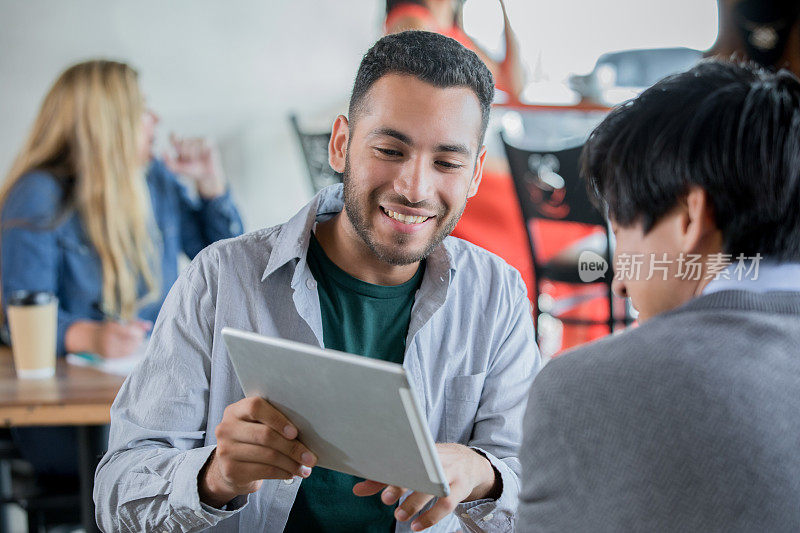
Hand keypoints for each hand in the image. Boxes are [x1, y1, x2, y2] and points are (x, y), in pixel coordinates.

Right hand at [64, 319, 150, 358]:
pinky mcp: (108, 357)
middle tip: (140, 336)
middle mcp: (108, 340)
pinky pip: (125, 355)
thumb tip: (149, 325)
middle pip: (132, 342)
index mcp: (111, 328)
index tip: (141, 331)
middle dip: (139, 339)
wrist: (89, 338)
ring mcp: (108, 350)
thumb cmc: (108, 329)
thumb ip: (135, 323)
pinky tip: (129, 347)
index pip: (130, 331)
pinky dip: (130, 351)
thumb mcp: (119, 322)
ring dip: (135, 346)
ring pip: (130, 350)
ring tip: (135, 341)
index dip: (138, 332)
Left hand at [163, 133, 226, 198]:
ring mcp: (199, 140)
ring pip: (192, 144)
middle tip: (189, 160)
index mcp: (180, 144)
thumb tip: (163, 151)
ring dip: (193, 154)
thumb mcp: (176, 168)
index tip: (172, 135)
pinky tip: (204, 155)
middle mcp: (189, 140)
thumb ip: (167, 162)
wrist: (204, 176)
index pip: (173, 137)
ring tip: (196, 159)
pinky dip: (201, 151)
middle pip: (182, 142)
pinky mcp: (208, 142)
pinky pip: (202, 144)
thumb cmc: (190, 171)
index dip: (173, 136)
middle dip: (184, 153)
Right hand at [198, 397, 317, 507]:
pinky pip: (264, 471)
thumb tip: (309, 433)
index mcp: (235, 411)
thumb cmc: (253, 441)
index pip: (256, 407)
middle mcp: (226, 428)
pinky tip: (291, 473)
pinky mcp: (230, 471)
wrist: (229, 468)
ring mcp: (226, 450)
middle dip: (292, 447)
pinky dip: (282, 473)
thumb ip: (274, 422)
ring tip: (305, 469)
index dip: (277, 419)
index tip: (295, 432)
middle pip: (265, 435)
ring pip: (268, 456)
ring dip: (291, 463)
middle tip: (310, 458)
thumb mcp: (257, 426)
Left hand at [352, 443, 498, 530]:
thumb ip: (384, 478)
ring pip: (434, 488)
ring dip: (415, 503)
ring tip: (400, 515)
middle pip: (420, 469)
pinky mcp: (460, 489)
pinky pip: (447, 505)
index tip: (375, 475)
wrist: (471, 462)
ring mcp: (451, 473)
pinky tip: (416, 526)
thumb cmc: (432, 465)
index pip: (403, 456)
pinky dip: (431, 517)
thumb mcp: (411, 467)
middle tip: (386, 498)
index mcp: (421, 449)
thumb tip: (357, 490)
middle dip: (403, 484)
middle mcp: (436, 459)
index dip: (390, 466)